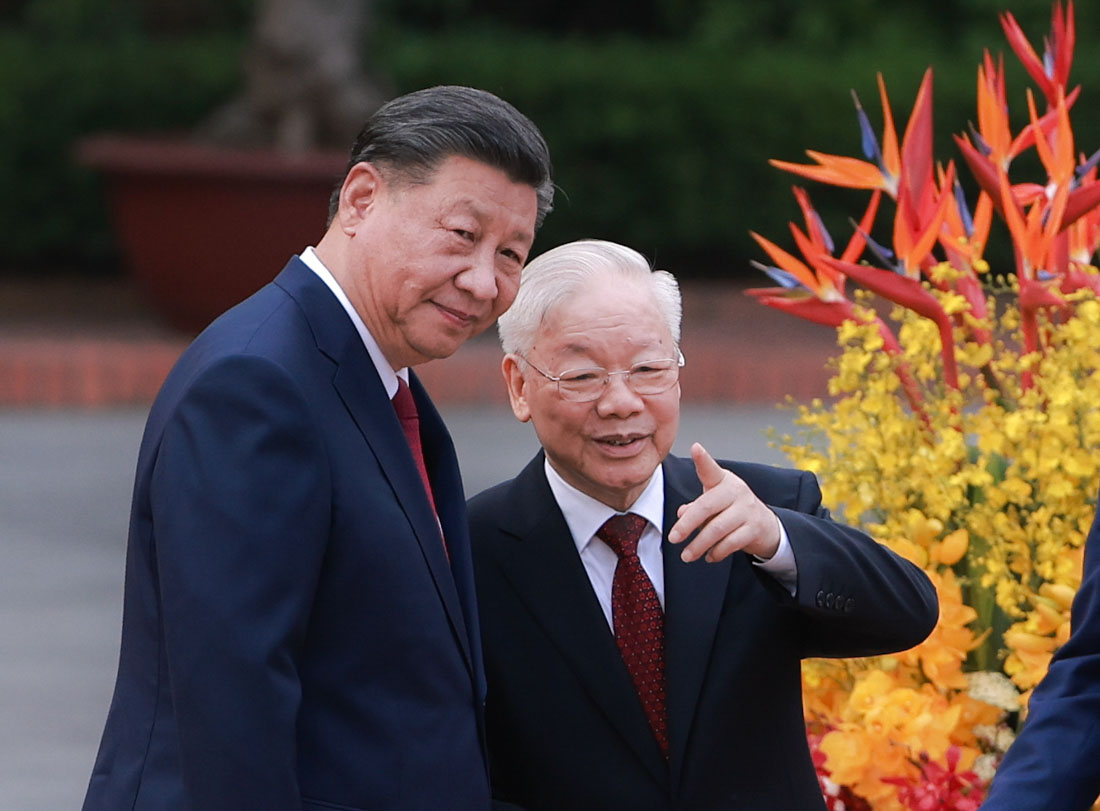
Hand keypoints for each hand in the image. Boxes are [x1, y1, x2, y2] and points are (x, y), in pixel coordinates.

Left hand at [668, 443, 780, 562]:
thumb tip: (682, 513)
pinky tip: (709, 556)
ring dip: (699, 545)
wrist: (766, 525)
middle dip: (687, 525)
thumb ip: (696, 507)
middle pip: (707, 507)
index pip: (710, 469)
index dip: (703, 458)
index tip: (695, 447)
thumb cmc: (731, 510)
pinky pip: (731, 543)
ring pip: (718, 529)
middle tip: (673, 539)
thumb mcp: (714, 502)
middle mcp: (736, 491)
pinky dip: (716, 552)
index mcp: (723, 481)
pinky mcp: (755, 529)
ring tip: (687, 555)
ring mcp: (747, 510)